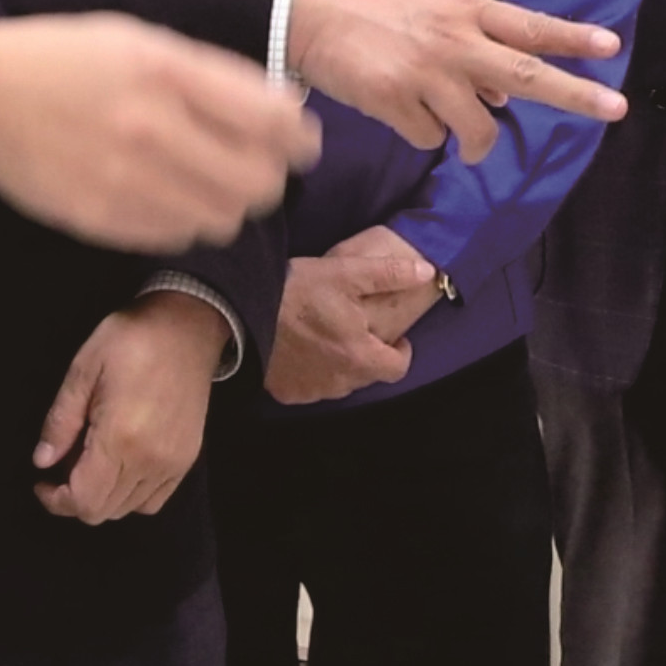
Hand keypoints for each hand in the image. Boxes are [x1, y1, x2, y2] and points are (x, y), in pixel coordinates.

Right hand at [0, 15, 313, 249]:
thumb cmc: (64, 60)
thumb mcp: (140, 39)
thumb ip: (212, 75)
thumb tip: (284, 111)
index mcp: (167, 71)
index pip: (272, 122)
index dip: (300, 138)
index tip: (301, 142)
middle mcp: (153, 128)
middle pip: (258, 182)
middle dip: (270, 176)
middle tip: (259, 167)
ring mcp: (127, 180)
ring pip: (223, 218)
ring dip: (229, 203)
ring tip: (208, 181)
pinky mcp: (105, 218)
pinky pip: (179, 235)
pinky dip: (187, 220)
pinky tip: (169, 195)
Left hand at [31, 292, 229, 519]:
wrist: (187, 328)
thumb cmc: (130, 340)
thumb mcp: (83, 370)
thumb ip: (60, 421)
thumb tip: (42, 461)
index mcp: (120, 439)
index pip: (83, 500)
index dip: (55, 500)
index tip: (41, 480)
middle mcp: (150, 461)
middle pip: (103, 511)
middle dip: (73, 499)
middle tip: (60, 468)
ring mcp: (173, 464)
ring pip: (127, 509)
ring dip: (100, 497)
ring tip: (88, 465)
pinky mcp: (186, 461)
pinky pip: (153, 501)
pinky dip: (129, 496)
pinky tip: (118, 469)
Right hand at [267, 228, 438, 403]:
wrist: (240, 311)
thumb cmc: (296, 291)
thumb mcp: (344, 273)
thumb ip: (389, 274)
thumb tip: (426, 272)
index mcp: (360, 355)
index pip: (397, 368)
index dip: (400, 352)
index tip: (394, 338)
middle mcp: (339, 381)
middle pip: (368, 375)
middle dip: (369, 355)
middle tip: (356, 330)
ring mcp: (312, 391)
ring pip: (340, 383)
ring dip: (341, 365)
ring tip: (329, 337)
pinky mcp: (287, 392)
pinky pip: (311, 387)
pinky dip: (313, 373)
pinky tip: (303, 351)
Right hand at [286, 0, 626, 160]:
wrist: (303, 4)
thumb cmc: (368, 2)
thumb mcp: (429, 4)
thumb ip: (471, 40)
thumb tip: (504, 90)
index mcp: (463, 9)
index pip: (529, 25)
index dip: (573, 37)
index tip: (612, 46)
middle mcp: (452, 39)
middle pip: (526, 73)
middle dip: (575, 94)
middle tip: (614, 109)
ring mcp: (424, 71)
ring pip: (477, 127)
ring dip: (476, 141)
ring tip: (465, 138)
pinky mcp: (393, 100)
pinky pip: (428, 138)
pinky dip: (421, 133)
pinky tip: (399, 109)